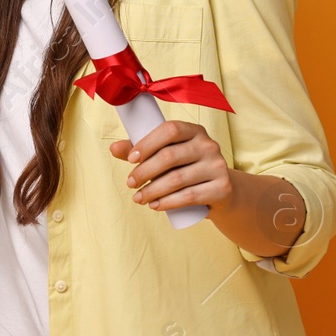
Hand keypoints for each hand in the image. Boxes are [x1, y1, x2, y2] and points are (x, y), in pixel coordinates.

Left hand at [109, 120, 233, 214]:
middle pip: (170, 156)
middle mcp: (209, 145)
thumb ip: (140, 150)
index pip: (170, 129)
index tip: (131, 159)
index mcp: (194, 130)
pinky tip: (155, 205)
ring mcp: (218, 166)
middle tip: (130, 183)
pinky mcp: (222, 188)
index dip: (147, 143)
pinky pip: (190, 196)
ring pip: (177, 179)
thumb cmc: (185, 168)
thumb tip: (113, 148)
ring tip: (138, 198)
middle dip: (144, 172)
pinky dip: (168, 202)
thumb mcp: (165, 155)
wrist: (219, 191)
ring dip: (152, 191)